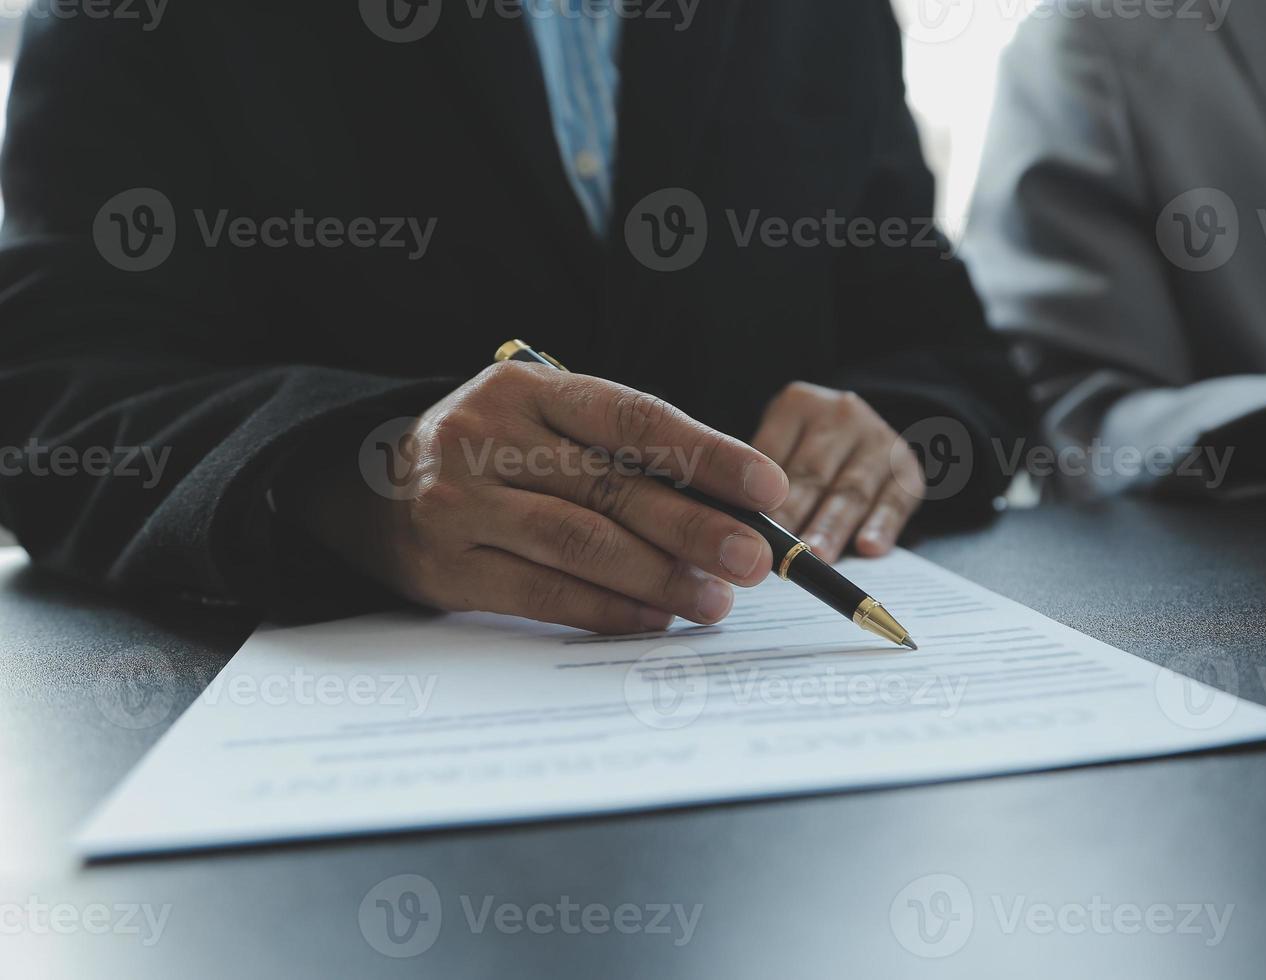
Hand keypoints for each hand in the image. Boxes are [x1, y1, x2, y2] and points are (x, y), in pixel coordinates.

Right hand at [281, 361, 789, 633]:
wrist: (370, 487)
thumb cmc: (492, 454)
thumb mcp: (544, 423)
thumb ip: (620, 454)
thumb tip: (728, 509)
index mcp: (529, 388)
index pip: (634, 418)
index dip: (709, 453)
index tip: (769, 488)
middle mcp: (489, 435)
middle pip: (614, 487)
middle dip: (697, 528)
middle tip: (755, 560)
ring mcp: (461, 501)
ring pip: (582, 543)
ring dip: (661, 577)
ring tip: (716, 601)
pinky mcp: (446, 566)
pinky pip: (545, 592)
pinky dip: (610, 609)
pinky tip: (656, 617)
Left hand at [751, 382, 922, 561]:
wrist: (864, 436)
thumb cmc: (806, 452)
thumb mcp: (779, 448)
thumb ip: (758, 483)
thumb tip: (741, 531)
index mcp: (797, 405)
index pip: (772, 453)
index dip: (758, 495)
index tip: (750, 529)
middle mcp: (841, 415)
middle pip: (813, 473)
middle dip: (795, 515)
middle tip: (779, 549)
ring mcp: (878, 439)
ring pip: (852, 489)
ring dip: (832, 526)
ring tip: (818, 556)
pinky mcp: (906, 467)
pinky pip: (895, 500)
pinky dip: (881, 526)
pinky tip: (869, 548)